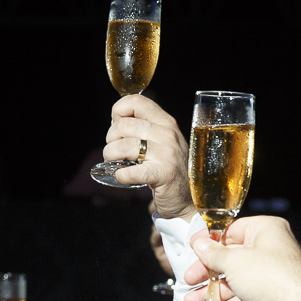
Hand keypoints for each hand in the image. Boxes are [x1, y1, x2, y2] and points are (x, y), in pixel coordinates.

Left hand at [104, 95, 195, 221]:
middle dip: (110, 139)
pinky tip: (122, 177)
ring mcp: (167, 154)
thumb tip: (116, 120)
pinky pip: (131, 172)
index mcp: (166, 122)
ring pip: (123, 146)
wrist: (189, 199)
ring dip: (111, 157)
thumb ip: (145, 129)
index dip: (118, 111)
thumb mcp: (163, 142)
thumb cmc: (170, 169)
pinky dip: (120, 175)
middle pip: (123, 125)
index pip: (136, 101)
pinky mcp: (163, 174)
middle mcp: (167, 134)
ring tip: (115, 164)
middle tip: (114, 152)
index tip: (117, 126)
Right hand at [182, 216, 300, 300]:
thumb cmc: (272, 277)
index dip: (209, 242)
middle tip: (189, 281)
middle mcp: (268, 248)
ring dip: (214, 293)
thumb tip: (200, 244)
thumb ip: (214, 254)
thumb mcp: (234, 262)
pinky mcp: (270, 293)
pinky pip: (246, 296)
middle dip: (206, 273)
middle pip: (229, 258)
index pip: (230, 231)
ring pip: (235, 280)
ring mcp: (270, 272)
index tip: (193, 249)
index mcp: (264, 229)